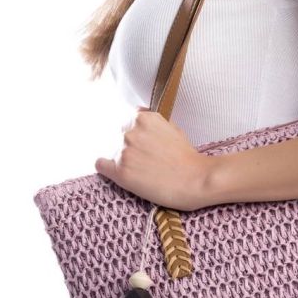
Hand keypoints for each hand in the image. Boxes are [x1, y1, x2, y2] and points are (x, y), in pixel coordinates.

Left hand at [94, 107, 212, 211]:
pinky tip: (118, 173)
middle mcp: (130, 131)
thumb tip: (140, 123)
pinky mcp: (121, 172)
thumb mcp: (172, 128)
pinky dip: (106, 168)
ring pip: (112, 152)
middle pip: (118, 136)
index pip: (128, 121)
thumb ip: (152, 124)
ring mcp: (124, 151)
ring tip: (142, 171)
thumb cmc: (188, 157)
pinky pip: (101, 165)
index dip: (136, 134)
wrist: (195, 180)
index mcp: (142, 117)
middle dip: (129, 147)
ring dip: (123, 160)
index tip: (143, 145)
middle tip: (145, 160)